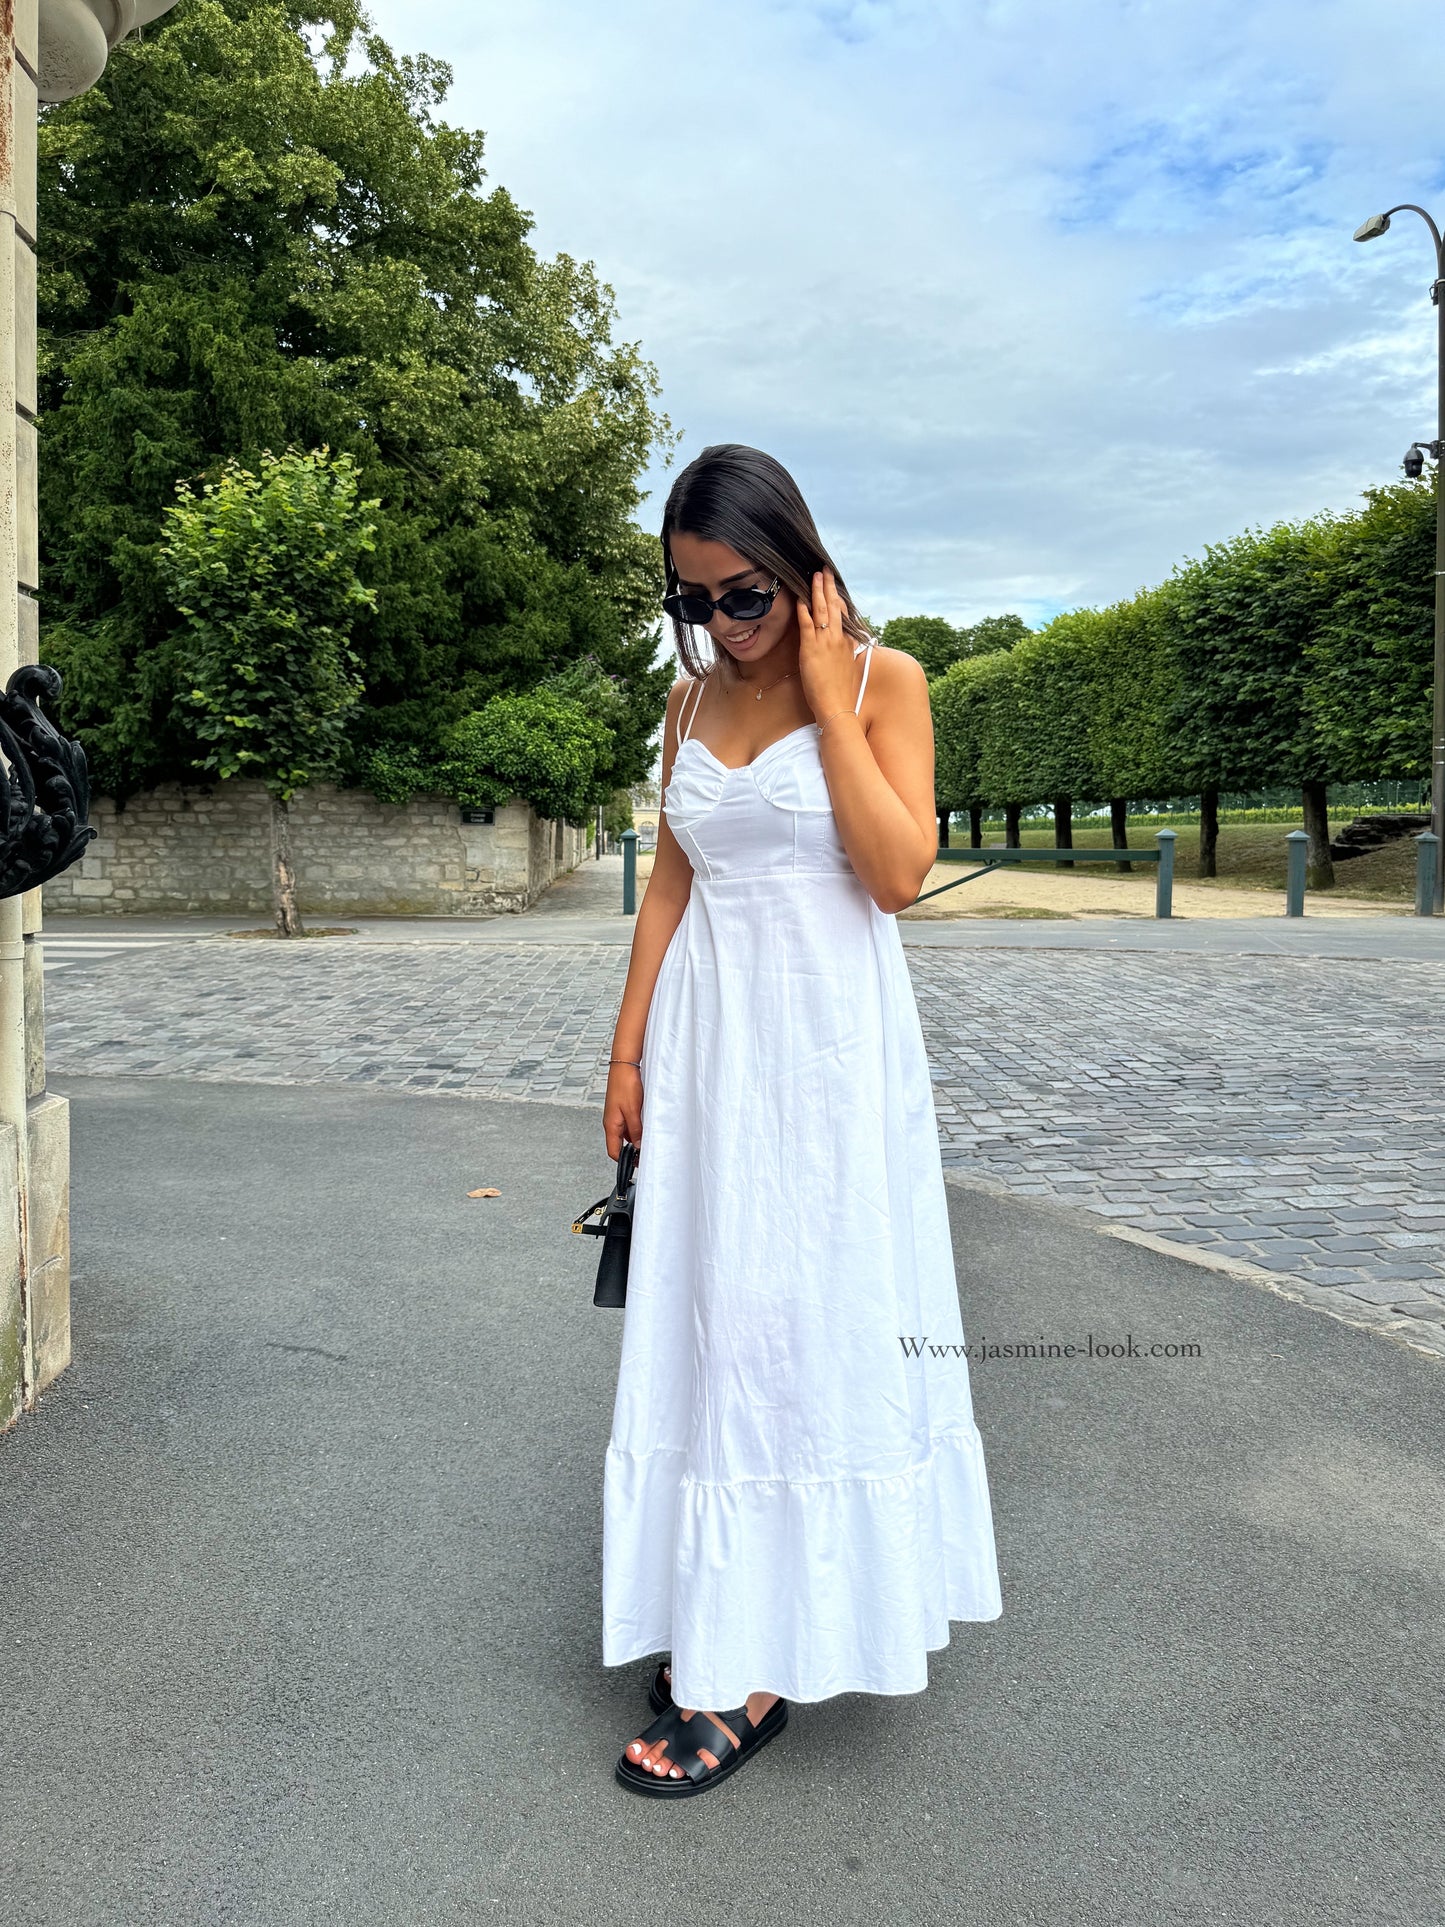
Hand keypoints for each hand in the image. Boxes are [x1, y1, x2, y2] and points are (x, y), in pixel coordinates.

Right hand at [604, 1063, 642, 1158]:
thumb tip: (638, 1146)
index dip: (624, 1160)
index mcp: (611, 1125)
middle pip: (620, 1144)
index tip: (637, 1163)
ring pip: (626, 1133)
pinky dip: (637, 1127)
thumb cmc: (625, 1085)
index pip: (613, 1151)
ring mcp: (616, 1115)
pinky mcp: (622, 1108)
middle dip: (632, 1150)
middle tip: (647, 1152)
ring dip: (636, 1137)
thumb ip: (635, 1130)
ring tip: (649, 1137)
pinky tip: (646, 1124)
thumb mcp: (633, 1111)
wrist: (624, 1066)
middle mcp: (612, 1122)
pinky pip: (628, 1123)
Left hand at [796, 568, 856, 723]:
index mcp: (846, 643)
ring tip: (815, 575)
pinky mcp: (811, 649)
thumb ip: (846, 654)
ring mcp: (825, 642)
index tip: (833, 588)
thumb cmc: (841, 692)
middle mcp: (838, 638)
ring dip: (818, 591)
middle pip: (833, 606)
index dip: (837, 599)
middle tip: (825, 570)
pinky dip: (804, 610)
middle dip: (828, 587)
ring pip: (822, 610)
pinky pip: (807, 624)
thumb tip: (846, 647)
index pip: (842, 615)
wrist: (837, 705)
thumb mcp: (847, 668)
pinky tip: (801, 598)